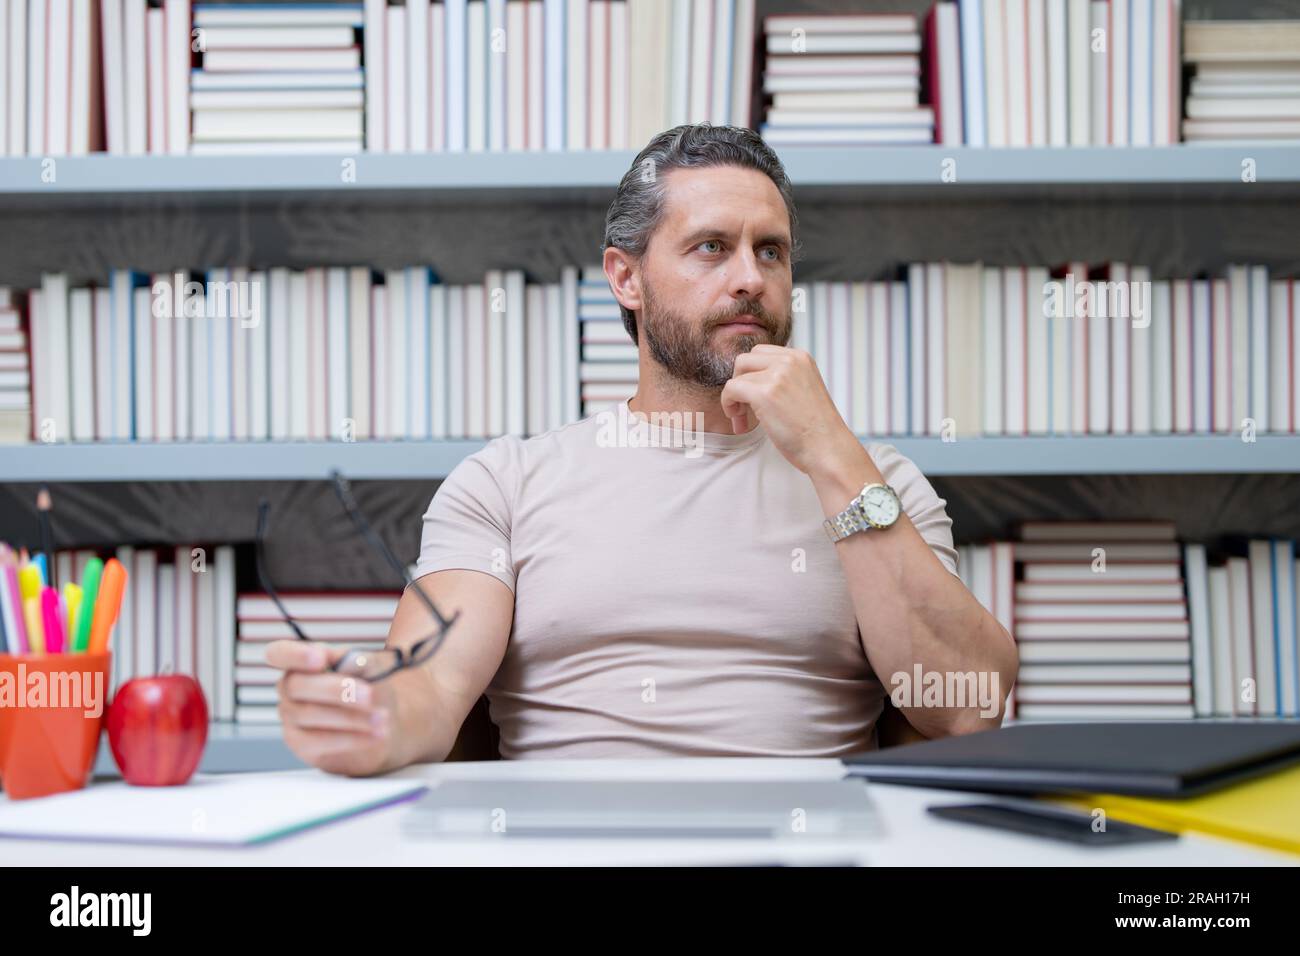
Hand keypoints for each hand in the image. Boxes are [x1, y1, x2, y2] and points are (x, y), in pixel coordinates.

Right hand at [266, 640, 396, 776]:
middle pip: (297, 685)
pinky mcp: (301, 744)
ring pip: (309, 714)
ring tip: (381, 718)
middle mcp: (289, 688)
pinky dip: (350, 738)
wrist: (381, 723)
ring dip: (350, 717)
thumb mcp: (372, 668)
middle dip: (336, 690)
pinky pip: (318, 741)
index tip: (320, 658)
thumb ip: (360, 661)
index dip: (294, 655)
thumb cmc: (371, 687)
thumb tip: (351, 661)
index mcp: (302, 661)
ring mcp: (291, 716)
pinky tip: (374, 735)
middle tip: (368, 695)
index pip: (279, 653)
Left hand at [721, 345, 862, 476]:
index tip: (753, 398)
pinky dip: (728, 405)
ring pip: (737, 376)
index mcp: (800, 357)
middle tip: (743, 408)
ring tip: (742, 419)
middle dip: (739, 382)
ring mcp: (777, 375)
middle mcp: (790, 360)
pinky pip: (731, 389)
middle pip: (745, 360)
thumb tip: (750, 379)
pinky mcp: (764, 393)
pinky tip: (739, 422)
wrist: (828, 449)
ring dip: (734, 398)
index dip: (751, 375)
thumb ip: (783, 379)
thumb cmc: (816, 430)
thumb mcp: (803, 389)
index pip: (761, 353)